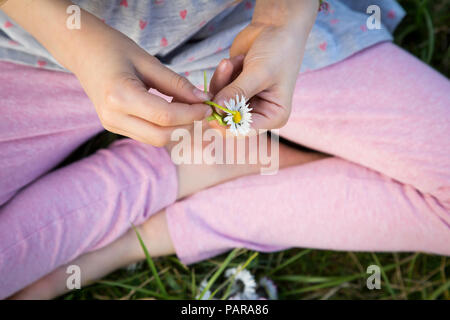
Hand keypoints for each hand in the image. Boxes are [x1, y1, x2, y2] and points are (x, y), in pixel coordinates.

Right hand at [75, 28, 211, 146]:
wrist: (82, 51)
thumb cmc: (113, 48)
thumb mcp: (148, 61)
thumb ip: (176, 83)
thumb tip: (203, 99)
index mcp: (119, 96)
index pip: (164, 116)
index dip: (191, 114)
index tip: (207, 105)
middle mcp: (112, 117)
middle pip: (161, 136)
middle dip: (186, 125)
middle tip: (201, 109)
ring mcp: (111, 125)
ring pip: (155, 139)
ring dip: (176, 128)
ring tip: (186, 107)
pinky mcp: (113, 127)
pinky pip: (146, 135)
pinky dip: (164, 127)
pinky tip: (171, 110)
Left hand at [212, 0, 317, 130]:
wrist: (276, 27)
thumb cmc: (278, 50)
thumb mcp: (259, 72)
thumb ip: (237, 92)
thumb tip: (216, 109)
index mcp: (273, 116)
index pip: (244, 129)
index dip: (225, 121)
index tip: (215, 104)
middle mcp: (259, 113)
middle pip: (228, 118)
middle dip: (222, 97)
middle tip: (224, 72)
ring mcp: (245, 101)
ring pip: (219, 103)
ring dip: (221, 81)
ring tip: (230, 62)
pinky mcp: (234, 89)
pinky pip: (218, 90)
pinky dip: (222, 75)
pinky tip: (233, 61)